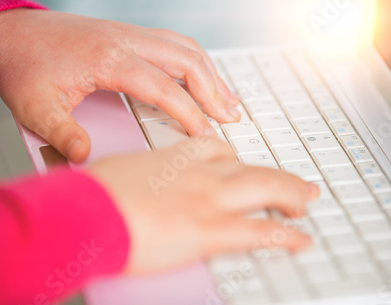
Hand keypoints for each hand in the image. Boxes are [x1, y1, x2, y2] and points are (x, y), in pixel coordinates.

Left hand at [0, 9, 239, 162]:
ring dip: (211, 74)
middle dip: (214, 91)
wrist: (12, 31)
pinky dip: (196, 61)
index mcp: (110, 58)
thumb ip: (61, 134)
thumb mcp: (34, 106)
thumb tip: (86, 156)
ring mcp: (130, 34)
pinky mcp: (129, 35)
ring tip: (228, 99)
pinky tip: (202, 76)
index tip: (207, 135)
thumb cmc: (24, 64)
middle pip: (187, 61)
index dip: (191, 113)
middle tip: (230, 118)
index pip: (164, 88)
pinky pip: (174, 43)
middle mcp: (127, 41)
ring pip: (185, 48)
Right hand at [87, 138, 318, 273]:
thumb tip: (138, 183)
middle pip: (254, 168)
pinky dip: (286, 236)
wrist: (83, 210)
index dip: (240, 159)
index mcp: (177, 157)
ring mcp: (208, 199)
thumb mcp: (120, 172)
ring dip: (292, 197)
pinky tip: (300, 240)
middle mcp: (200, 173)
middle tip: (299, 184)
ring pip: (266, 189)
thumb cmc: (94, 192)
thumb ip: (141, 176)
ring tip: (306, 203)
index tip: (248, 166)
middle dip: (282, 177)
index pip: (220, 150)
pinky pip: (259, 231)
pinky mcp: (209, 230)